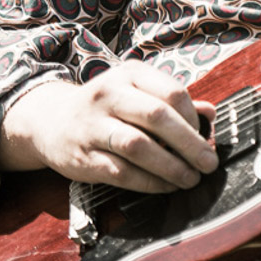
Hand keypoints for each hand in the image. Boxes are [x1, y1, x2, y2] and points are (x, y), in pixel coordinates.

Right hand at [0, 61, 216, 192]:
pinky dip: (150, 182)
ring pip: (139, 146)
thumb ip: (173, 102)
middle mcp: (109, 95)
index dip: (194, 119)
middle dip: (190, 144)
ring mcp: (93, 126)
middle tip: (209, 164)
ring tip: (191, 179)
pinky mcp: (83, 157)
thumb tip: (211, 114)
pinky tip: (166, 186)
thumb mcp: (137, 92)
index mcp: (129, 74)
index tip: (206, 138)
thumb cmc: (106, 108)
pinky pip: (122, 172)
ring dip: (172, 167)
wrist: (49, 122)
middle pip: (158, 117)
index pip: (172, 93)